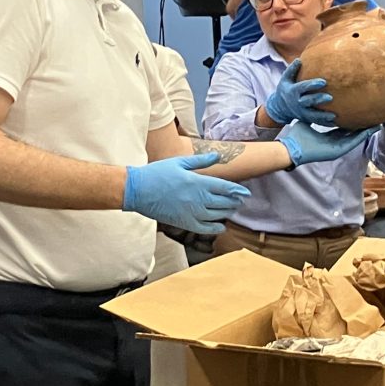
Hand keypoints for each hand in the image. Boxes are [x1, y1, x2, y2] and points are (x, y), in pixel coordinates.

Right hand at [123, 153, 250, 234]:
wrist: (138, 190)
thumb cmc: (157, 173)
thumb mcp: (180, 162)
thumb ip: (200, 161)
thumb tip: (217, 156)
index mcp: (198, 182)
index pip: (225, 188)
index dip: (238, 191)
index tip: (246, 193)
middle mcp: (198, 199)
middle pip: (224, 202)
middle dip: (234, 201)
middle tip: (240, 200)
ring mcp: (191, 213)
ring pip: (217, 215)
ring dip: (227, 213)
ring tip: (232, 209)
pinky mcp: (184, 223)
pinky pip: (205, 229)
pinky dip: (216, 228)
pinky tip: (221, 226)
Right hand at [265, 59, 334, 125]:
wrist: (280, 108)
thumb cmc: (285, 90)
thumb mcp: (285, 79)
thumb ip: (291, 70)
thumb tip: (299, 59)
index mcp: (293, 92)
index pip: (303, 88)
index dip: (312, 85)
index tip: (323, 82)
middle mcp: (297, 103)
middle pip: (308, 102)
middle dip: (318, 100)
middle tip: (330, 97)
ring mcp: (302, 113)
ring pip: (313, 116)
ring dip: (323, 116)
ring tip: (334, 116)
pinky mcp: (307, 119)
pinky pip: (316, 122)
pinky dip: (325, 124)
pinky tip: (336, 123)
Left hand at [281, 121, 378, 166]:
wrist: (291, 147)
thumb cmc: (296, 136)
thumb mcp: (306, 121)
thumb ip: (312, 113)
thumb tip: (312, 102)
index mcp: (327, 137)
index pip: (343, 129)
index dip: (351, 122)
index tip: (359, 114)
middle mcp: (334, 143)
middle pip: (352, 134)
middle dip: (363, 127)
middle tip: (373, 119)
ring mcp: (337, 148)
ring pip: (355, 138)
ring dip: (366, 131)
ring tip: (377, 124)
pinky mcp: (337, 151)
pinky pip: (352, 142)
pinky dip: (362, 136)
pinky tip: (371, 129)